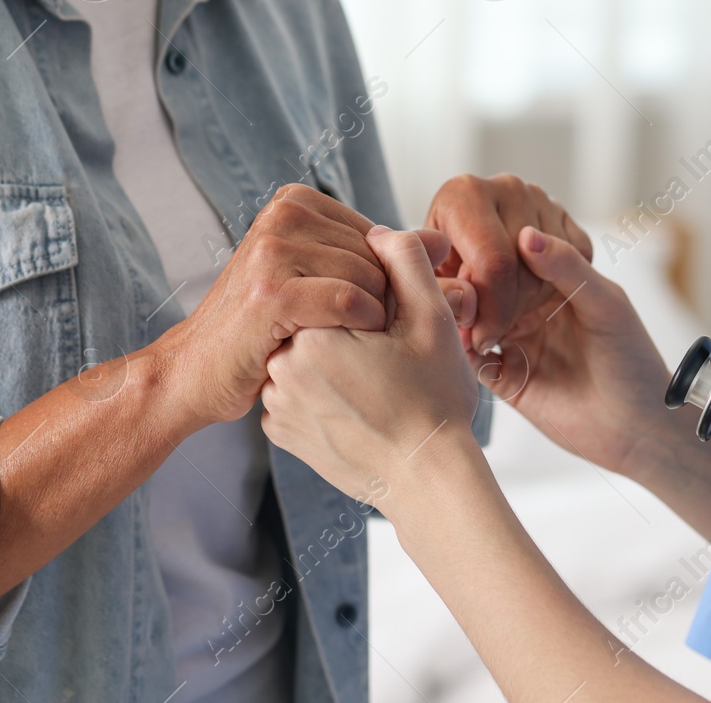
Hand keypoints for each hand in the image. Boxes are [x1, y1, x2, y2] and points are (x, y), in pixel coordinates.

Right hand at [163, 184, 453, 424]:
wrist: (197, 370)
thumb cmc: (263, 330)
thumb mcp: (323, 283)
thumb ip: (383, 259)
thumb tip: (442, 241)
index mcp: (293, 202)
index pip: (378, 235)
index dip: (382, 282)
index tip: (359, 315)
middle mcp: (282, 215)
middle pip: (377, 256)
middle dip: (380, 301)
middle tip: (356, 338)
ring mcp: (273, 249)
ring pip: (369, 278)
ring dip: (368, 321)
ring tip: (341, 345)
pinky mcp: (272, 291)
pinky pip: (351, 302)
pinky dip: (357, 330)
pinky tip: (340, 350)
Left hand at [261, 227, 479, 502]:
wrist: (426, 481)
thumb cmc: (435, 402)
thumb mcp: (432, 319)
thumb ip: (405, 261)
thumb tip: (377, 230)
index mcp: (313, 329)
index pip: (330, 287)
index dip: (368, 302)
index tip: (393, 328)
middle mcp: (281, 366)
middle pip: (312, 319)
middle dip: (344, 328)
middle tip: (387, 359)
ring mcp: (275, 403)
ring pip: (300, 356)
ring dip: (328, 360)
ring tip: (373, 385)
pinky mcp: (279, 432)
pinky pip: (293, 394)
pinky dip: (318, 394)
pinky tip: (354, 406)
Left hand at [424, 174, 591, 350]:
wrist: (459, 261)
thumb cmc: (441, 278)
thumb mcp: (431, 289)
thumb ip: (445, 297)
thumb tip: (468, 304)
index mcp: (464, 194)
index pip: (495, 262)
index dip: (492, 312)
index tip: (481, 340)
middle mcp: (505, 186)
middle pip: (525, 266)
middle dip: (508, 312)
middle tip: (488, 333)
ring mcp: (540, 197)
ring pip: (553, 269)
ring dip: (530, 305)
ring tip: (500, 314)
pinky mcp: (567, 216)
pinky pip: (576, 265)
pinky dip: (555, 291)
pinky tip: (523, 298)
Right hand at [476, 227, 674, 477]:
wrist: (638, 427)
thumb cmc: (633, 360)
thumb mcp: (606, 303)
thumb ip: (567, 268)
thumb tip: (526, 234)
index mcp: (554, 283)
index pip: (512, 257)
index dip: (493, 252)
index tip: (478, 251)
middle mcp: (529, 310)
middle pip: (486, 287)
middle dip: (471, 283)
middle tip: (463, 285)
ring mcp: (515, 343)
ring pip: (474, 321)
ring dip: (464, 315)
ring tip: (462, 313)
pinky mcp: (505, 378)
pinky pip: (473, 360)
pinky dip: (462, 349)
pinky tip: (467, 343)